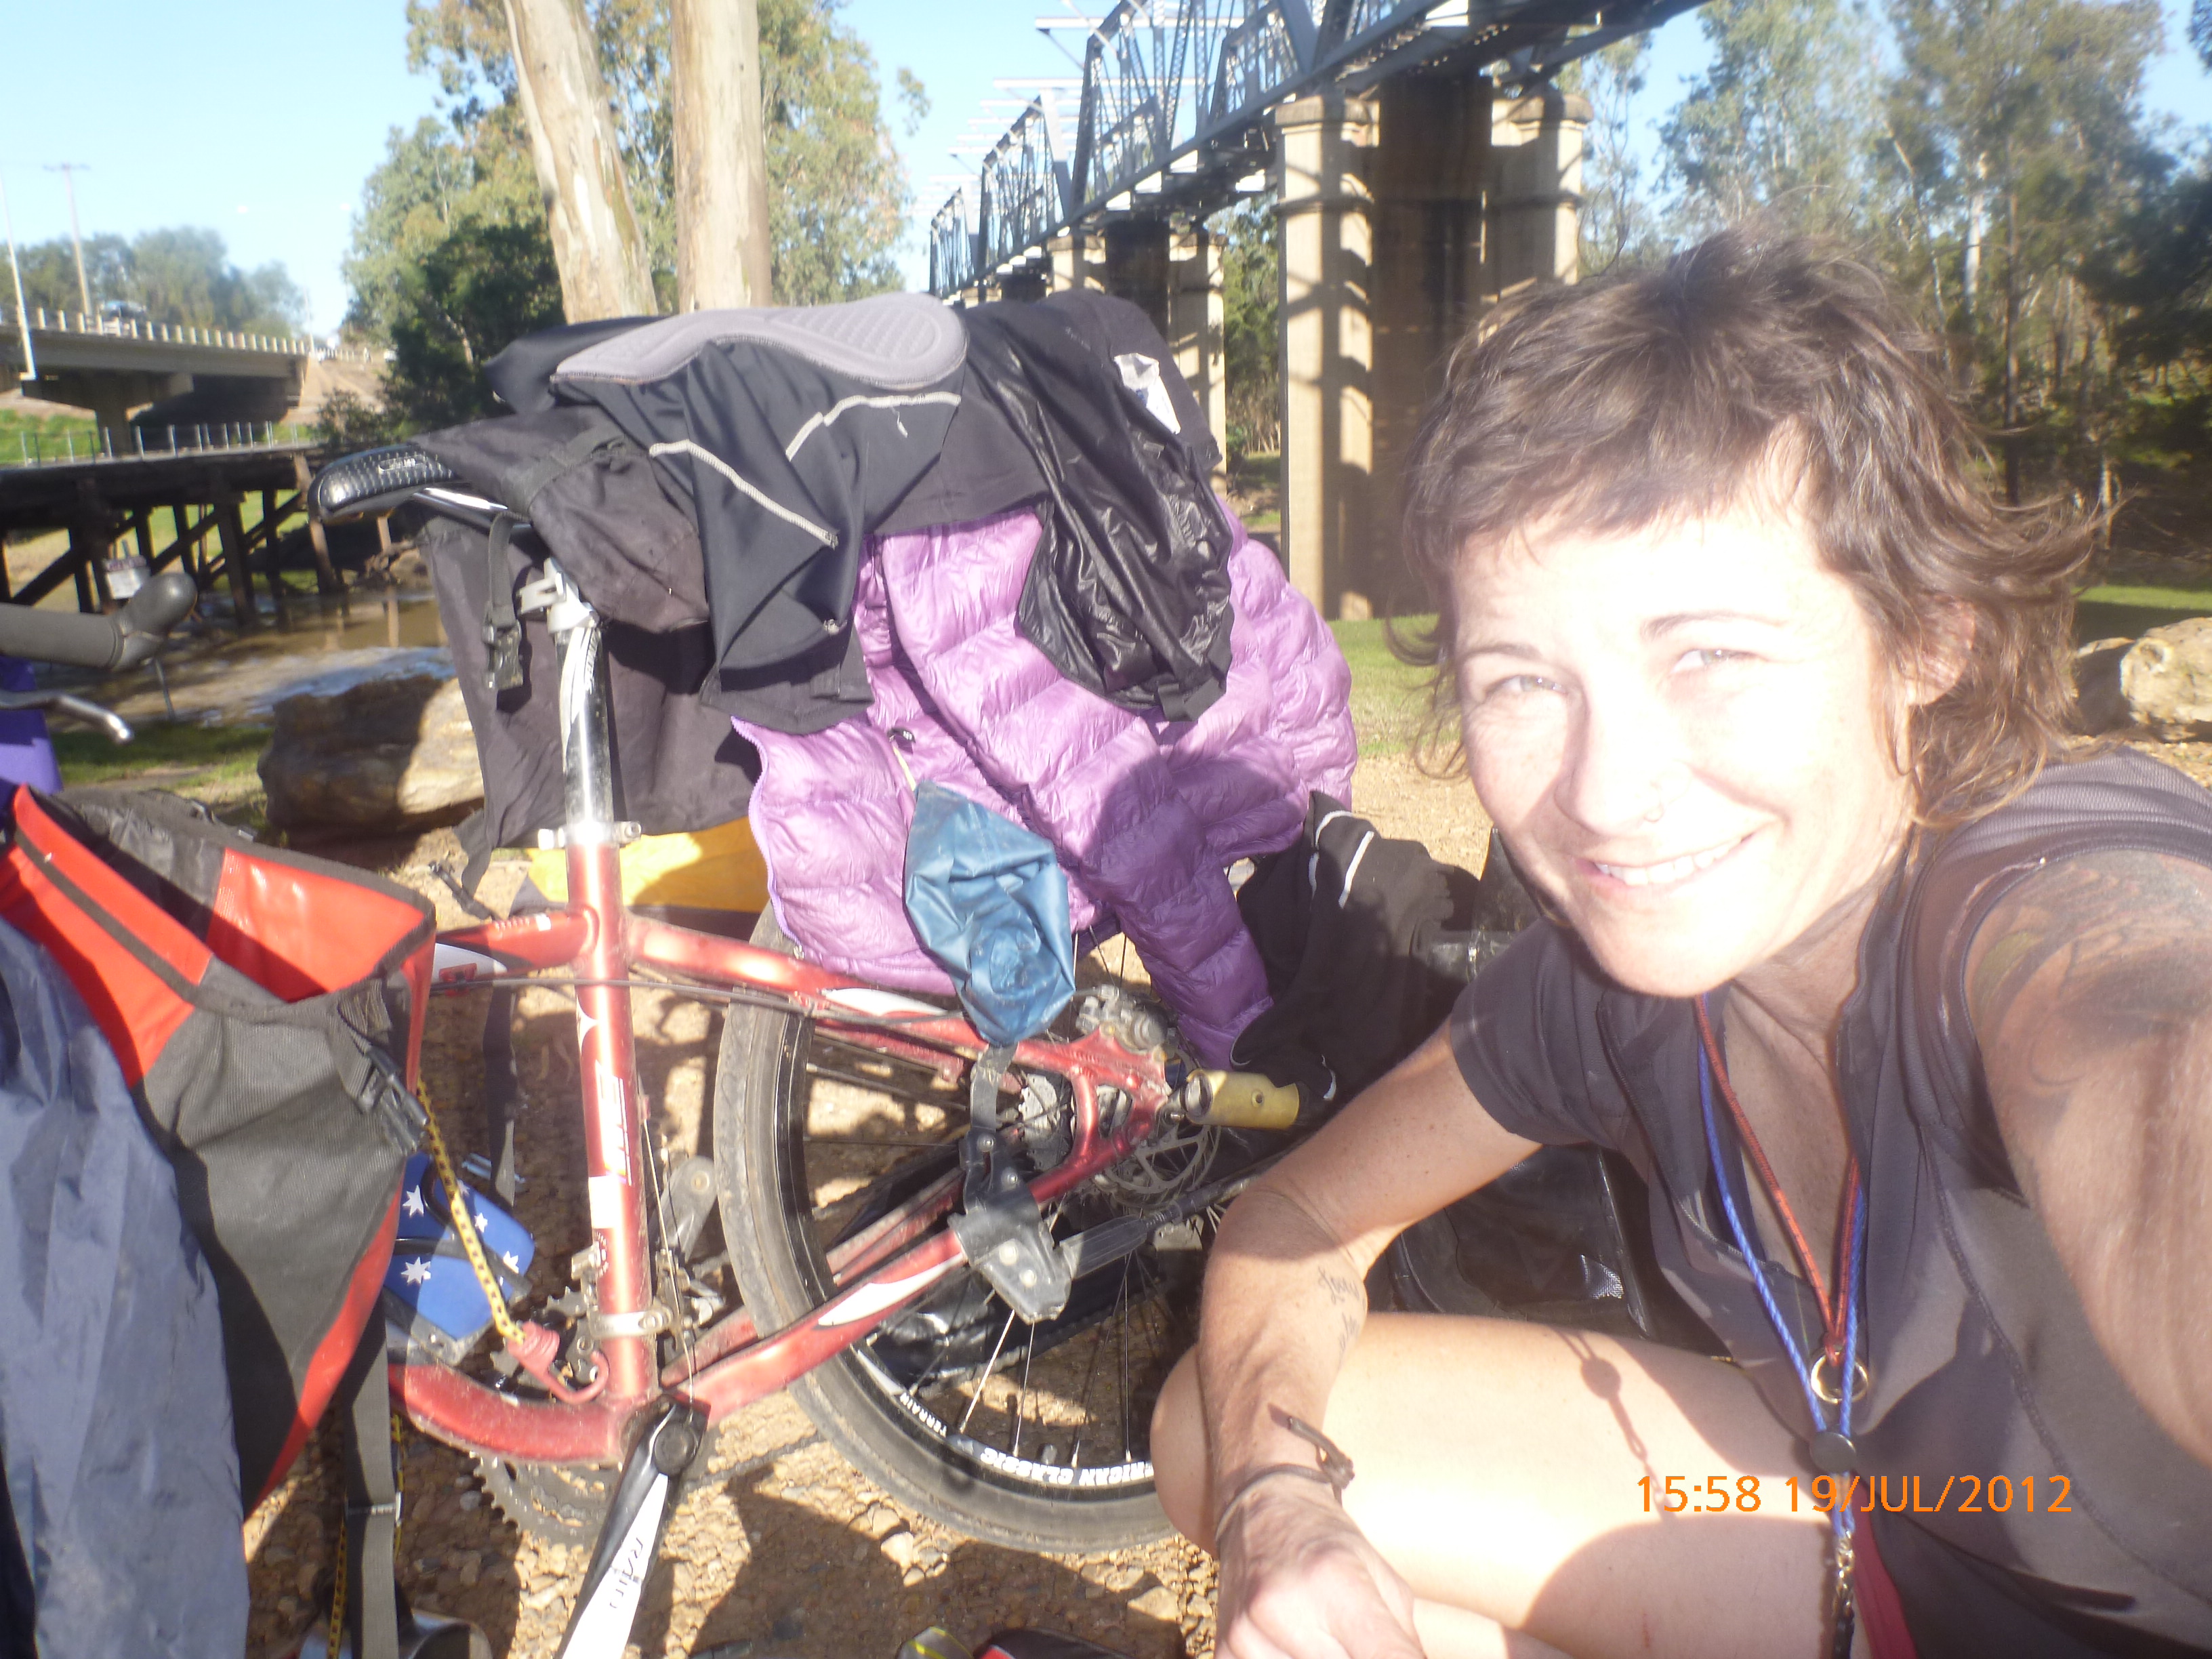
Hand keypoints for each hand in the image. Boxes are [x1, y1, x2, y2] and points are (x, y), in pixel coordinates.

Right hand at [1216, 1477, 1424, 1658]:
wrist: (1261, 1506)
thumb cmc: (1329, 1541)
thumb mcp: (1382, 1578)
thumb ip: (1402, 1642)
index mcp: (1335, 1581)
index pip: (1385, 1658)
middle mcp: (1285, 1608)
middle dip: (1356, 1655)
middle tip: (1352, 1634)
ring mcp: (1248, 1633)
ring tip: (1320, 1634)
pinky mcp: (1225, 1650)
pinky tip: (1291, 1640)